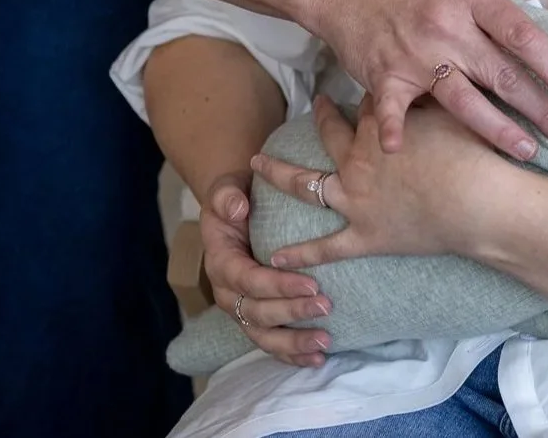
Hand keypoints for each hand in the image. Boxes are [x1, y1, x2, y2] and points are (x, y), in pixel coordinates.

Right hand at [196, 170, 334, 367]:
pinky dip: (291, 355)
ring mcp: (240, 309)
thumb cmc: (235, 197)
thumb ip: (226, 195)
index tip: (312, 282)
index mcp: (220, 262)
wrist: (234, 209)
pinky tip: (316, 360)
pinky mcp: (255, 318)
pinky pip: (270, 342)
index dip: (277, 285)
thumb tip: (237, 208)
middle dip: (292, 312)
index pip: (247, 280)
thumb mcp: (226, 188)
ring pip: (263, 335)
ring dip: (293, 342)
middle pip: (257, 312)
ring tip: (324, 343)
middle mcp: (227, 292)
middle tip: (327, 306)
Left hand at [253, 95, 513, 270]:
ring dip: (278, 174)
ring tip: (257, 165)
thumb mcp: (451, 114)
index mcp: (376, 131)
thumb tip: (428, 79)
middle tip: (314, 104)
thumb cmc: (470, 155)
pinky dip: (299, 254)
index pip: (367, 106)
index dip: (371, 99)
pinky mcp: (364, 237)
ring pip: (305, 186)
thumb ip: (430, 100)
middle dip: (321, 116)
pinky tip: (275, 258)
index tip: (373, 90)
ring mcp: (355, 202)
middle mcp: (357, 163)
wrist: (477, 203)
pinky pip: (324, 248)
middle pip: (329, 134)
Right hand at [297, 0, 547, 157]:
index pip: (520, 34)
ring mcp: (413, 54)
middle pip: (500, 74)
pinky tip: (398, 151)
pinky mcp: (383, 76)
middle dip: (539, 108)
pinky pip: (390, 108)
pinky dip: (391, 128)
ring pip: (461, 100)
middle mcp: (445, 26)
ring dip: (495, 130)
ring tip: (527, 151)